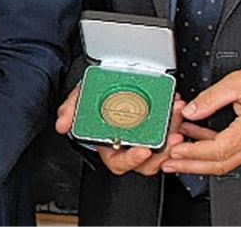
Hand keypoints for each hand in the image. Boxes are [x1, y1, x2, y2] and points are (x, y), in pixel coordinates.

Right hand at [56, 84, 187, 175]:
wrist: (108, 79)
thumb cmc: (94, 94)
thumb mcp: (79, 99)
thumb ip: (69, 110)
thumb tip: (62, 124)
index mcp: (109, 145)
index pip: (120, 162)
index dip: (132, 159)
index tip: (143, 151)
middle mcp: (128, 145)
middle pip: (148, 160)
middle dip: (164, 150)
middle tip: (173, 135)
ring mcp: (145, 137)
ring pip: (163, 148)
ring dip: (174, 135)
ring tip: (178, 118)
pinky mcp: (158, 127)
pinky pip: (170, 133)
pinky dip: (176, 122)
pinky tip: (177, 109)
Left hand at [162, 64, 240, 176]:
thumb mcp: (239, 81)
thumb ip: (211, 97)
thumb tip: (191, 111)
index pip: (218, 150)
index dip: (193, 152)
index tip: (174, 149)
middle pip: (219, 164)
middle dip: (190, 166)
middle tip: (169, 164)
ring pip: (223, 161)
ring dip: (198, 159)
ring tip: (175, 153)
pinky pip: (229, 151)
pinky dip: (209, 147)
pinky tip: (193, 135)